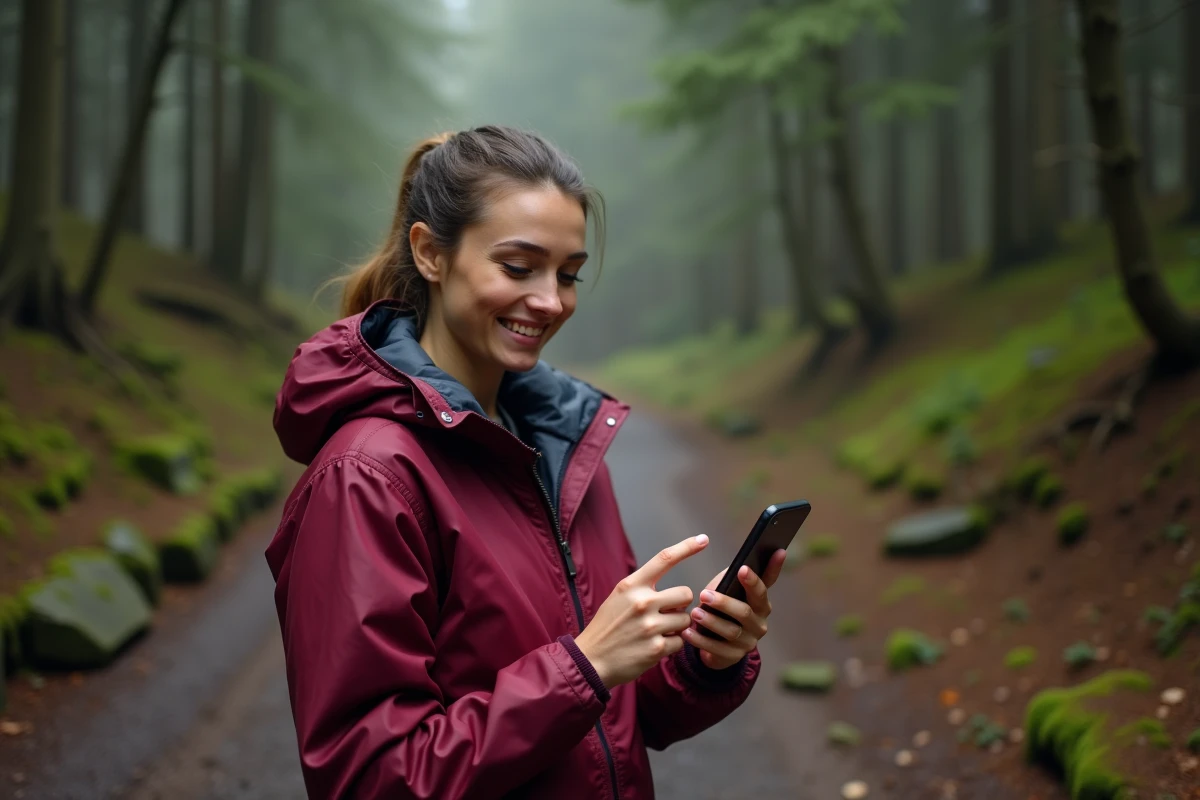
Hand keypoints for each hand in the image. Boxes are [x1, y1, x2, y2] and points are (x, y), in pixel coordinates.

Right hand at [574, 535, 708, 688]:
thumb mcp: (619, 597)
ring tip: (656, 632)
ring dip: (676, 626)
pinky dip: (672, 645)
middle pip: (685, 593)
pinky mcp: (656, 649)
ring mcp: (650, 626)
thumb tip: (679, 593)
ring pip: (685, 619)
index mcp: (631, 585)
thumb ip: (644, 589)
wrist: (591, 660)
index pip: (664, 559)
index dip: (687, 547)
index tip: (703, 539)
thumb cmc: (607, 627)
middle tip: (664, 613)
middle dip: (680, 604)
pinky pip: (680, 641)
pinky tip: (654, 646)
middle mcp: (642, 602)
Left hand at [683, 548, 786, 669]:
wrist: (718, 642)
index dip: (754, 579)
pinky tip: (687, 632)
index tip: (743, 567)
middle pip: (745, 612)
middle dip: (724, 603)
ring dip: (712, 622)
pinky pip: (718, 649)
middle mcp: (759, 623)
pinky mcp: (735, 656)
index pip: (762, 589)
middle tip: (704, 594)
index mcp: (760, 603)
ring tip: (695, 614)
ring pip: (731, 632)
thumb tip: (734, 566)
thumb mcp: (728, 590)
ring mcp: (749, 641)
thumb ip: (732, 579)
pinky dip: (701, 640)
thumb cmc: (722, 608)